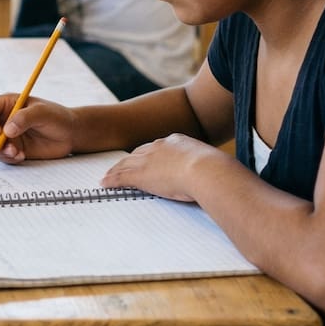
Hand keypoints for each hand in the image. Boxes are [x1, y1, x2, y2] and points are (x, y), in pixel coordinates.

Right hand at [0, 94, 79, 162]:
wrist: (69, 135)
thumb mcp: (43, 113)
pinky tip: (21, 156)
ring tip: (17, 153)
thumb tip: (7, 130)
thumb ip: (25, 118)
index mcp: (6, 104)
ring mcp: (5, 135)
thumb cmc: (57, 117)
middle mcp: (1, 119)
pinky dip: (8, 158)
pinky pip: (1, 156)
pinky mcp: (11, 149)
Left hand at [100, 133, 220, 201]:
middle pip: (138, 153)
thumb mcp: (212, 165)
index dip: (148, 154)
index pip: (156, 148)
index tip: (143, 159)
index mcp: (177, 142)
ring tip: (108, 176)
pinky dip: (112, 180)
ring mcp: (148, 160)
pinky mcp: (141, 174)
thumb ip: (208, 168)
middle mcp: (159, 147)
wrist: (206, 170)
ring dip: (116, 170)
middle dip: (129, 160)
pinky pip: (121, 177)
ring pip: (126, 164)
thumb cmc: (216, 170)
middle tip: (120, 166)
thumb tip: (220, 175)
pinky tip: (105, 183)